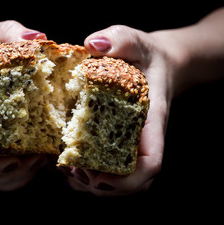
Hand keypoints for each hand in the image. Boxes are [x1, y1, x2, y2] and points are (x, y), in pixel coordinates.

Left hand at [59, 25, 176, 195]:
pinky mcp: (116, 141)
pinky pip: (108, 168)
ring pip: (119, 180)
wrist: (156, 63)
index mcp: (151, 121)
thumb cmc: (146, 54)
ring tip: (67, 170)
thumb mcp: (135, 41)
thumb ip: (119, 39)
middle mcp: (141, 139)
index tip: (98, 175)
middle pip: (132, 181)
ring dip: (92, 183)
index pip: (151, 162)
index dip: (128, 179)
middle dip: (102, 185)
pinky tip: (67, 163)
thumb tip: (93, 44)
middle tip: (73, 172)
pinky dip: (88, 173)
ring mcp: (129, 143)